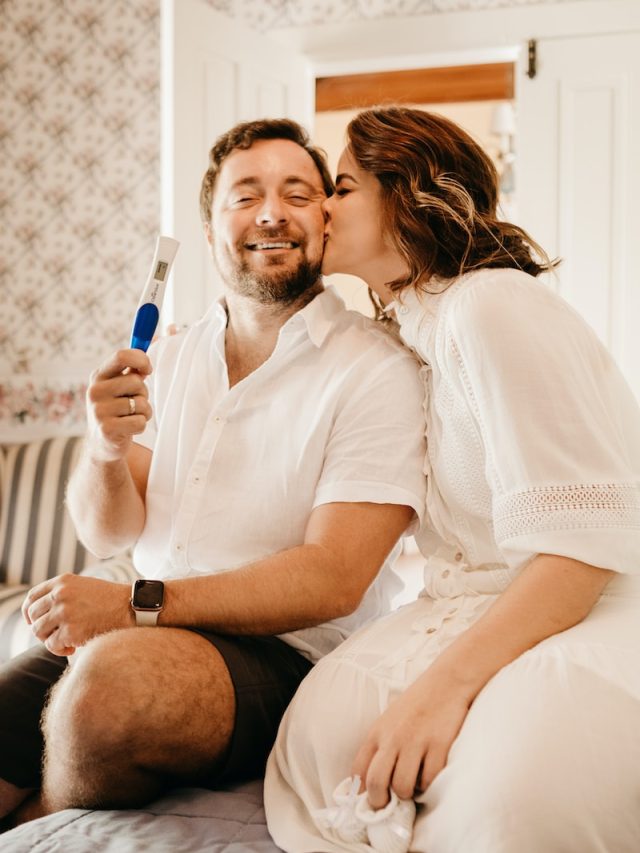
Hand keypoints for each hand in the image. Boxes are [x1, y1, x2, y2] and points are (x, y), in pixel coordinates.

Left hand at [22, 574, 132, 655]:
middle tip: (57, 634)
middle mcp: (60, 595)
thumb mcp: (83, 586)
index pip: (32, 597)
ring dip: (49, 639)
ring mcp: (64, 612)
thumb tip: (39, 614)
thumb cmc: (110, 600)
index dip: (29, 612)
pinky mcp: (71, 630)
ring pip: (38, 631)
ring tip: (66, 641)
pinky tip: (73, 648)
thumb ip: (62, 594)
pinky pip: (51, 645)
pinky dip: (59, 649)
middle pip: (33, 616)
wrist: (131, 607)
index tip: (34, 621)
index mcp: (62, 581)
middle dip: (42, 628)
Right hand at [86, 349, 152, 461]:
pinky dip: (141, 426)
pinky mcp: (107, 430)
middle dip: (143, 393)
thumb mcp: (122, 383)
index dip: (141, 360)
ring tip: (131, 416)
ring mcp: (99, 411)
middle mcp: (95, 391)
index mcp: (99, 375)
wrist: (102, 443)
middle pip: (136, 382)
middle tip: (133, 402)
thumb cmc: (119, 407)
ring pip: (141, 404)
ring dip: (144, 411)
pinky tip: (129, 428)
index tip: (148, 370)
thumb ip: (138, 362)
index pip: (122, 355)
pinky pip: (140, 422)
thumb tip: (172, 329)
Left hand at [352, 670, 471, 808]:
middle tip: (391, 805)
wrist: (445, 683)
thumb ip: (380, 747)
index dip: (361, 792)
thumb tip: (373, 784)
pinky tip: (430, 773)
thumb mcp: (389, 721)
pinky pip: (430, 780)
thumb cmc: (416, 705)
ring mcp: (415, 742)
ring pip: (403, 786)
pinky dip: (430, 784)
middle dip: (381, 802)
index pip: (358, 771)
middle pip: (376, 783)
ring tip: (414, 785)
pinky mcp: (438, 745)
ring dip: (409, 793)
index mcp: (377, 733)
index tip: (370, 801)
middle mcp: (393, 738)